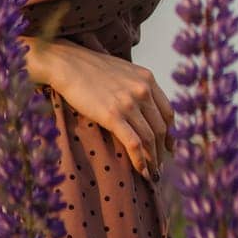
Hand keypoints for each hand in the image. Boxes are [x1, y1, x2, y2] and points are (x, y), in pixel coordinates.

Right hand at [34, 38, 172, 182]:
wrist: (66, 64)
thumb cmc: (89, 69)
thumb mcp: (122, 72)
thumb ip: (136, 87)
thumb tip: (142, 109)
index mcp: (147, 79)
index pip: (168, 112)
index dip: (171, 134)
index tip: (169, 147)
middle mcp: (143, 90)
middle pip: (161, 128)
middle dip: (163, 151)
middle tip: (160, 166)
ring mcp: (129, 103)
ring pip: (150, 138)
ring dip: (154, 160)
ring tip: (153, 174)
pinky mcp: (112, 115)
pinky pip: (134, 143)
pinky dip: (140, 161)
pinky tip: (141, 171)